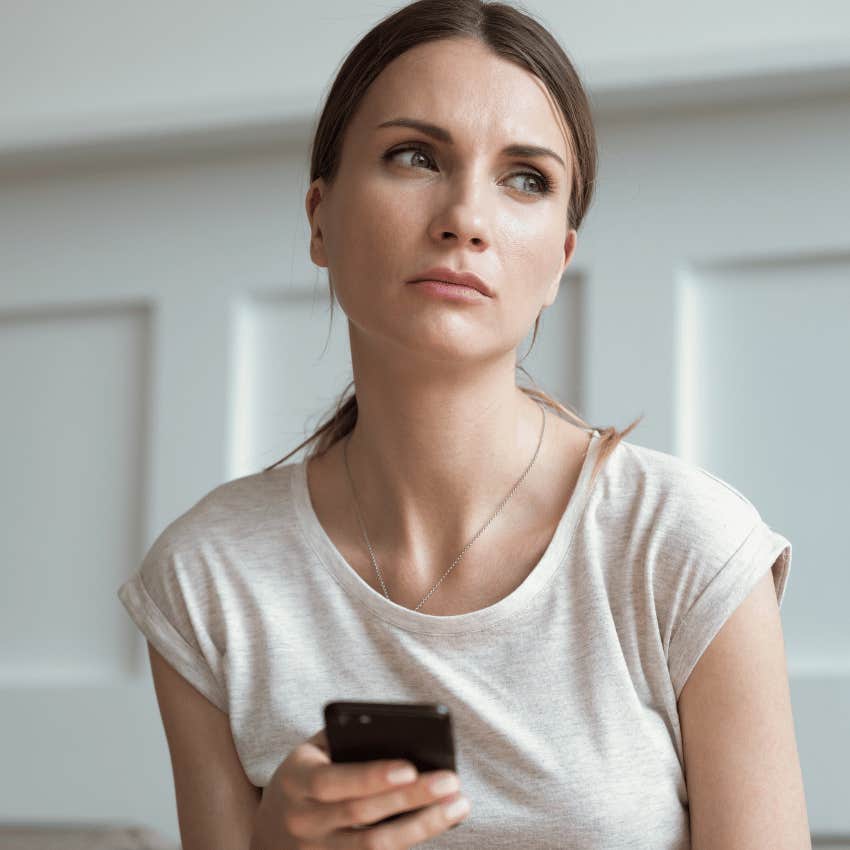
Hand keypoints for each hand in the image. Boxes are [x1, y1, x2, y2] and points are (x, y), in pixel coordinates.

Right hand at [251, 728, 470, 848]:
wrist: (269, 829)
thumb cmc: (305, 775)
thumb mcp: (312, 751)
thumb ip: (345, 740)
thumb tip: (399, 734)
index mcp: (296, 782)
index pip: (333, 782)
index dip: (371, 776)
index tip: (410, 766)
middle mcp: (304, 822)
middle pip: (362, 815)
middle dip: (411, 798)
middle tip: (451, 781)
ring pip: (374, 847)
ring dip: (421, 827)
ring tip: (457, 805)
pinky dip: (408, 845)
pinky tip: (437, 825)